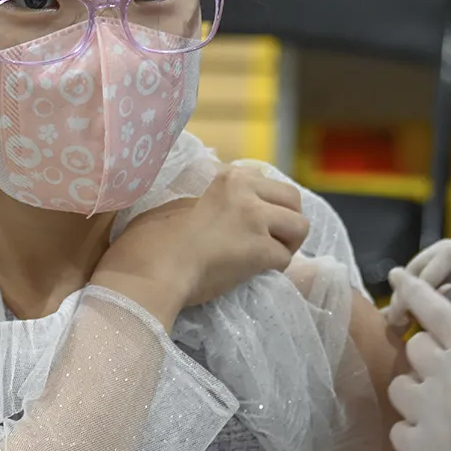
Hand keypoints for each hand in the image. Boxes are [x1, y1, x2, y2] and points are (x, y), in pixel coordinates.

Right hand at [91, 166, 310, 326]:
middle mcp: (247, 191)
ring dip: (287, 243)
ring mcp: (256, 219)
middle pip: (292, 198)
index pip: (264, 181)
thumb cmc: (151, 240)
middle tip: (269, 239)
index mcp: (227, 177)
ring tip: (267, 256)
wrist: (150, 270)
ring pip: (300, 226)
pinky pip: (285, 258)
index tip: (253, 220)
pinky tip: (256, 272)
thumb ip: (208, 201)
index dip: (264, 202)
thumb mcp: (180, 205)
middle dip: (286, 219)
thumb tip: (217, 211)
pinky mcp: (261, 249)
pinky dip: (274, 268)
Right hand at [384, 239, 450, 352]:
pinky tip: (393, 324)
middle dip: (417, 278)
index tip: (424, 290)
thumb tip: (442, 289)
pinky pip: (421, 293)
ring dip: (407, 292)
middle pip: (443, 256)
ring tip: (396, 322)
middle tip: (401, 311)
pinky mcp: (447, 306)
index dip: (443, 262)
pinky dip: (405, 305)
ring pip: (428, 271)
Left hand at [386, 269, 450, 450]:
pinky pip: (398, 428)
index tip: (398, 275)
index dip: (414, 288)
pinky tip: (439, 436)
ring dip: (417, 393)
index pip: (435, 309)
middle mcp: (449, 381)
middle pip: (414, 347)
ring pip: (400, 386)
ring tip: (444, 409)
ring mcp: (432, 418)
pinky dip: (413, 430)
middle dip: (429, 355)